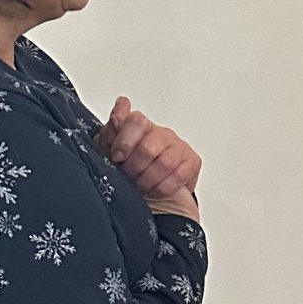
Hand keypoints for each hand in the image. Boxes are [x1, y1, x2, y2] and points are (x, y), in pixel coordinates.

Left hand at [99, 97, 201, 214]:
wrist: (151, 200)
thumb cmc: (129, 173)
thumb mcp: (110, 153)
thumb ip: (112, 131)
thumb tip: (122, 103)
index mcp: (140, 126)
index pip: (136, 120)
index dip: (124, 142)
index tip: (117, 157)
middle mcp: (161, 133)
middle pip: (148, 147)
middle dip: (134, 167)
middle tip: (128, 175)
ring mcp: (178, 147)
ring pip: (164, 163)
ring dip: (148, 180)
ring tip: (141, 185)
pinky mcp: (192, 162)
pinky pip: (178, 176)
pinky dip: (162, 187)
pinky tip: (156, 188)